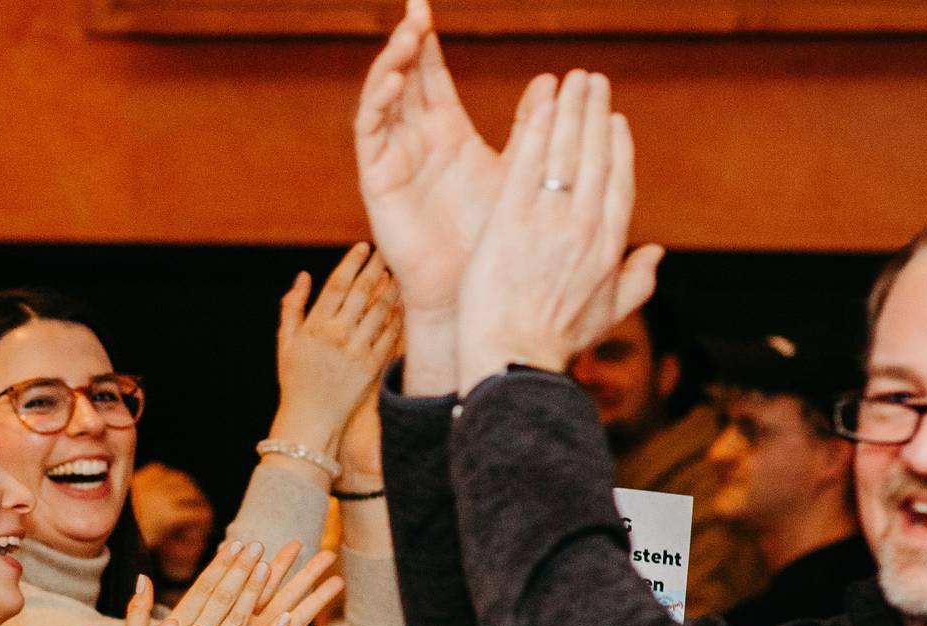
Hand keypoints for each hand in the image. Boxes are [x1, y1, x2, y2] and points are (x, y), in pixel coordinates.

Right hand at [270, 244, 402, 456]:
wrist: (311, 419)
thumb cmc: (295, 380)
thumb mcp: (285, 343)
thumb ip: (292, 307)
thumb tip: (303, 276)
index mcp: (315, 325)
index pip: (338, 284)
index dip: (352, 262)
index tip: (363, 247)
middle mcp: (337, 334)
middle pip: (362, 291)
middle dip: (376, 267)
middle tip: (387, 252)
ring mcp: (357, 350)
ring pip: (380, 310)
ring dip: (392, 289)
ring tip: (399, 273)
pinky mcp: (372, 366)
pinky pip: (390, 335)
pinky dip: (397, 317)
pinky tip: (403, 304)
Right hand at [354, 0, 507, 392]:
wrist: (477, 296)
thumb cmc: (500, 243)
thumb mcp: (521, 173)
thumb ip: (533, 129)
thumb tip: (554, 83)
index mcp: (447, 135)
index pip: (430, 76)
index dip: (425, 43)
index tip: (423, 5)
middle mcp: (416, 141)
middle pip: (402, 78)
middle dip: (405, 41)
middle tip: (414, 7)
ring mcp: (394, 159)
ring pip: (383, 99)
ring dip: (390, 65)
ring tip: (406, 36)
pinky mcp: (379, 181)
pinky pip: (371, 135)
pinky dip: (377, 104)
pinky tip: (392, 80)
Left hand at [453, 71, 663, 384]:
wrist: (514, 360)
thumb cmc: (555, 344)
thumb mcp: (607, 315)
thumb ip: (636, 281)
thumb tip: (657, 254)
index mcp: (608, 246)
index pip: (618, 183)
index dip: (617, 147)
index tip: (614, 121)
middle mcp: (584, 226)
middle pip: (595, 157)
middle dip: (595, 114)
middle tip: (594, 82)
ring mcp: (549, 221)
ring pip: (565, 152)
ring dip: (571, 109)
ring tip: (572, 80)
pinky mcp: (511, 220)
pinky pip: (528, 164)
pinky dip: (537, 130)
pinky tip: (541, 104)